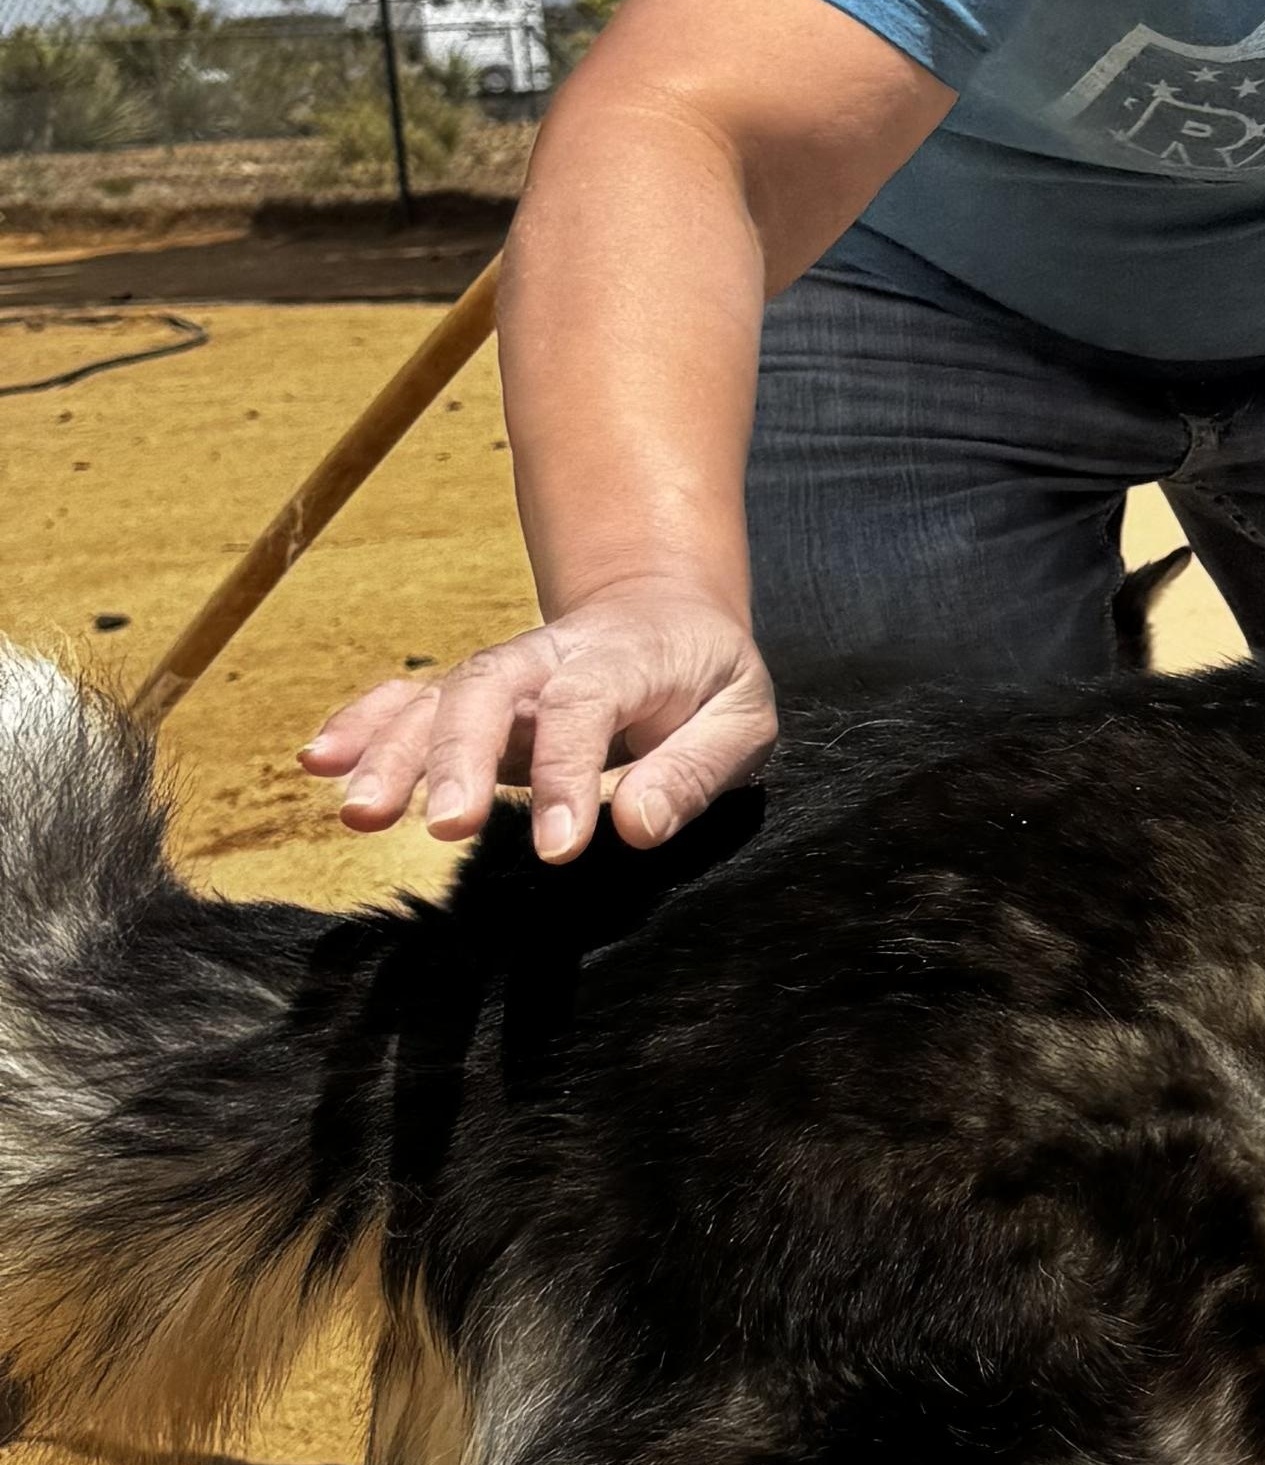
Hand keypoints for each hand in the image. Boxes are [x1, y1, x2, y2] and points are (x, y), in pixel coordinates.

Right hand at [301, 582, 778, 859]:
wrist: (666, 615)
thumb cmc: (709, 679)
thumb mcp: (743, 717)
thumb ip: (697, 769)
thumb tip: (637, 828)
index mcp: (627, 657)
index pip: (586, 708)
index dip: (567, 776)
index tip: (559, 849)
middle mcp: (549, 659)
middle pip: (488, 692)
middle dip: (459, 758)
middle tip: (447, 828)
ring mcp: (503, 678)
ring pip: (437, 701)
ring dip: (392, 754)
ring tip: (359, 815)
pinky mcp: (471, 701)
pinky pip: (407, 703)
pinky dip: (361, 726)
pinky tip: (319, 763)